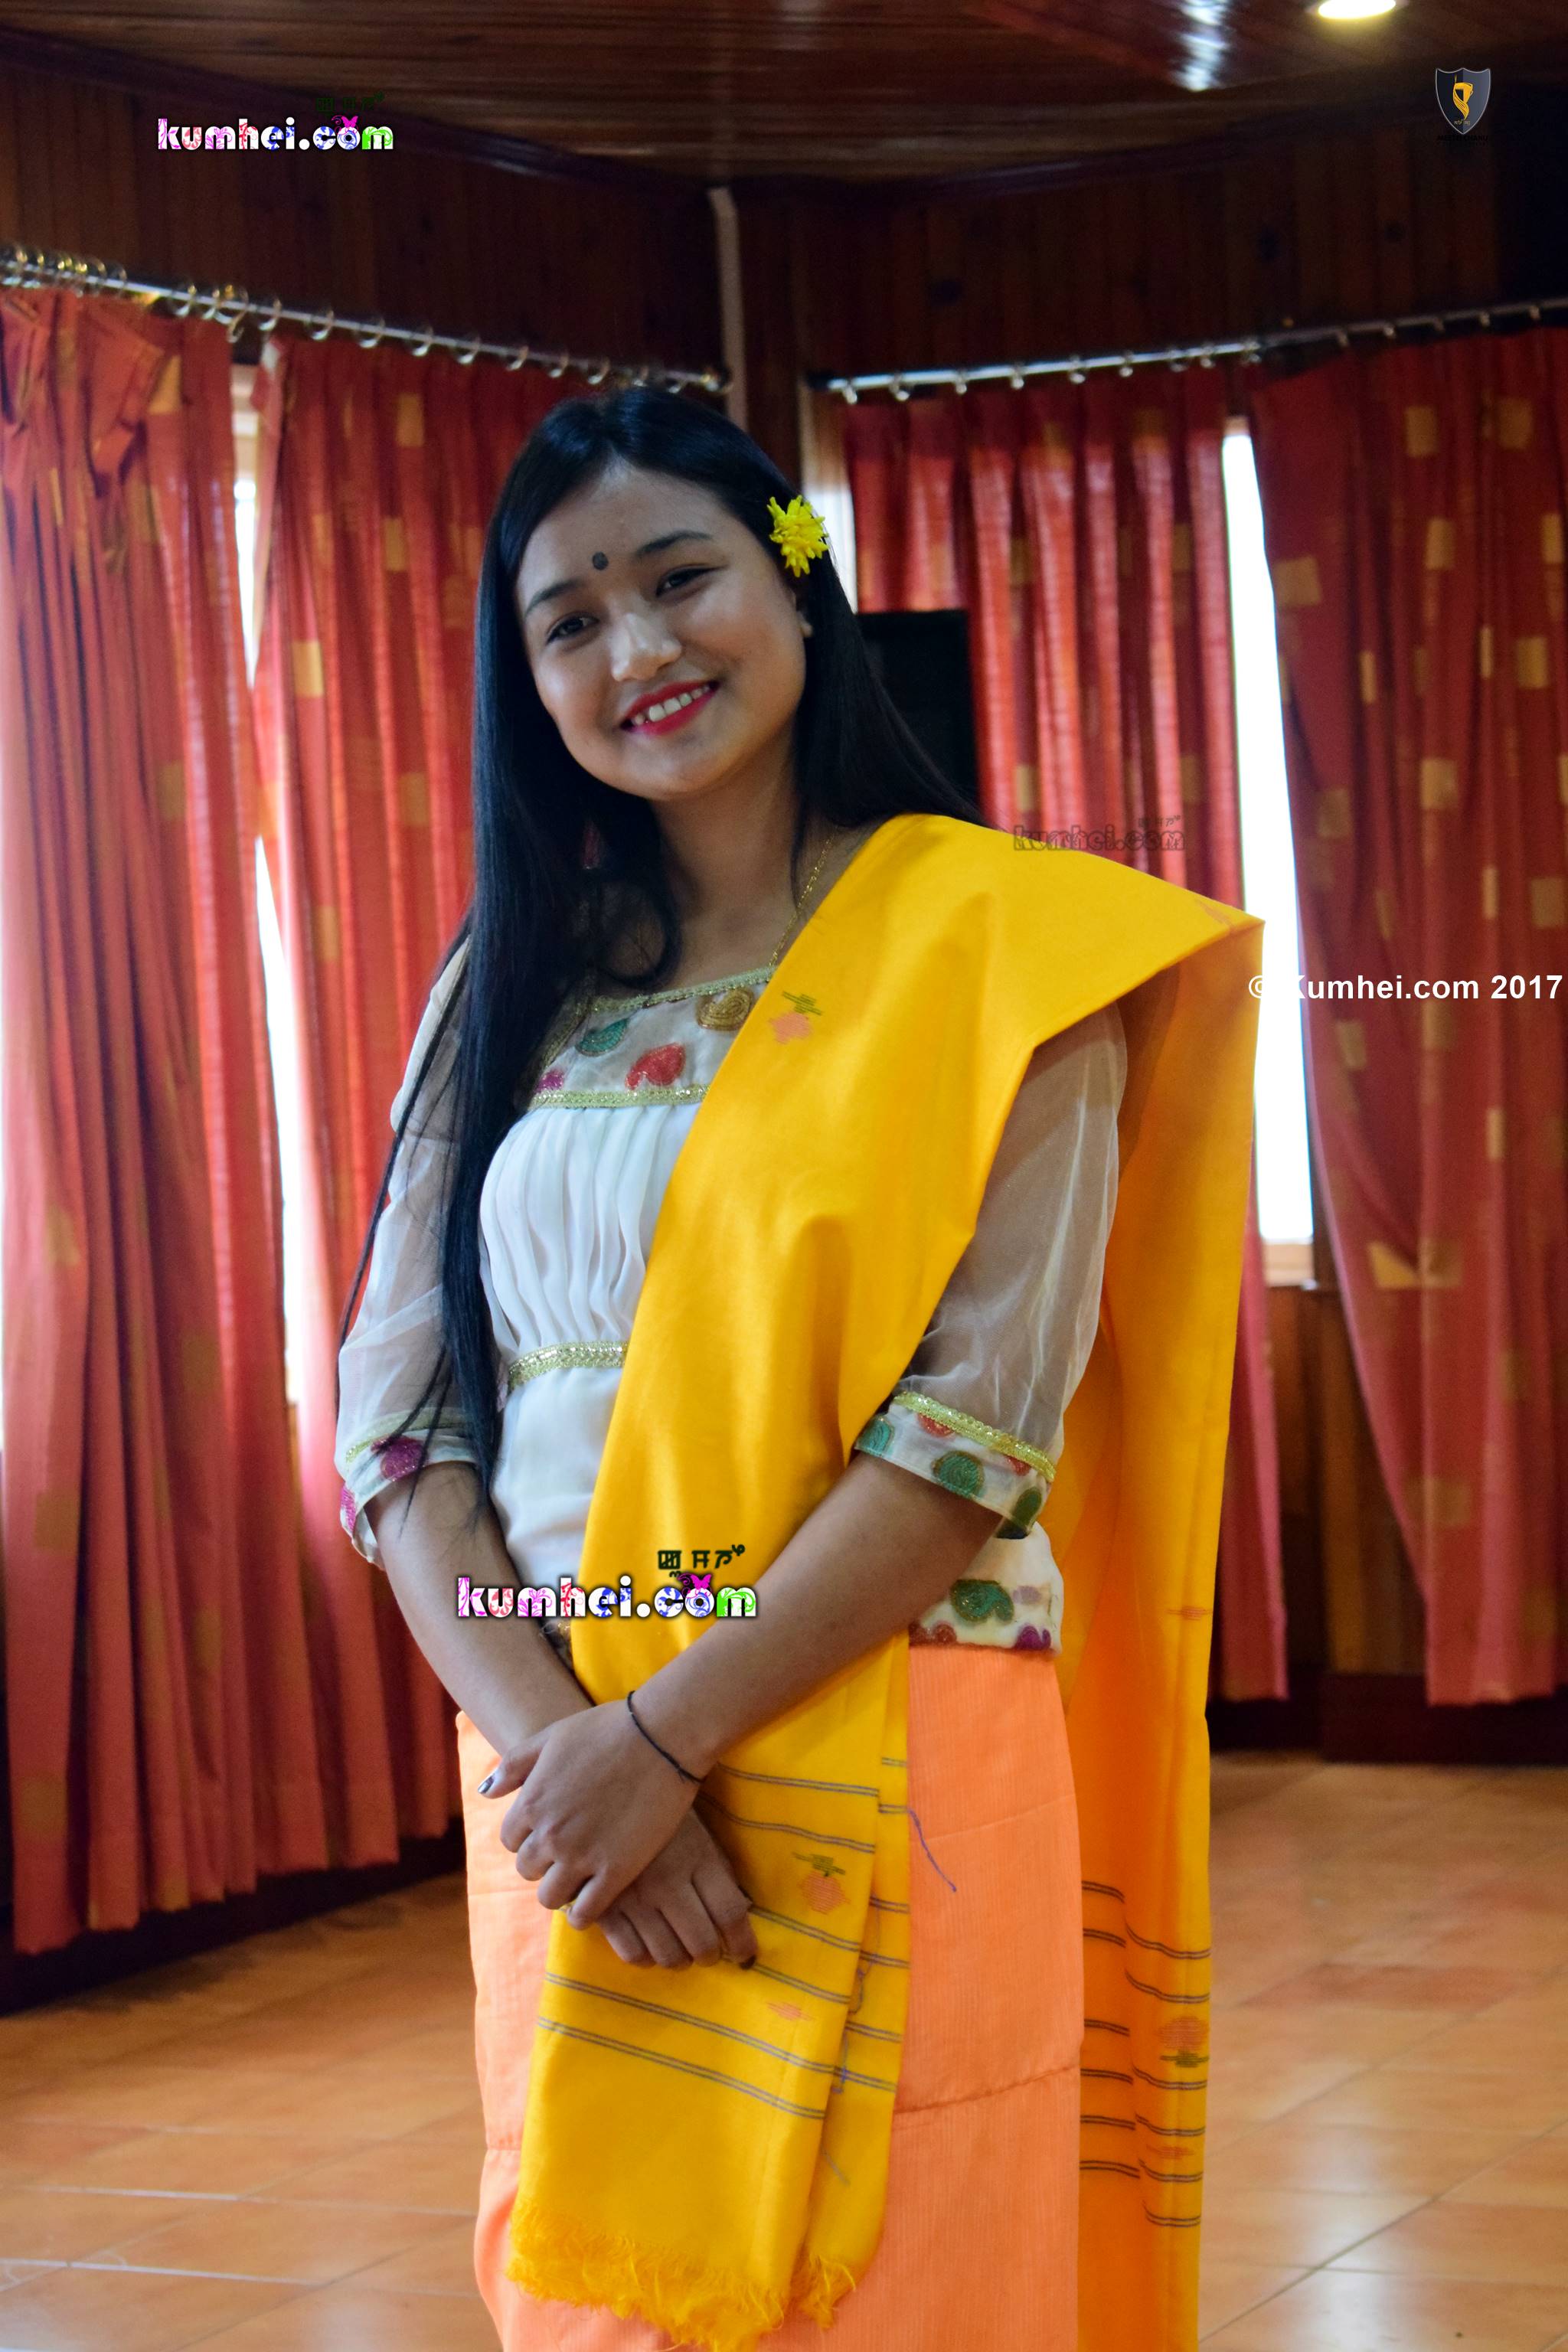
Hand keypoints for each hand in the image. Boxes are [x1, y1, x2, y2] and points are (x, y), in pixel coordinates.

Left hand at [480, 1698, 698, 1924]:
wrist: (660, 1736)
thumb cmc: (606, 1729)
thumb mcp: (550, 1737)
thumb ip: (514, 1765)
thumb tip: (485, 1792)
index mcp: (531, 1803)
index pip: (510, 1841)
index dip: (528, 1837)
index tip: (548, 1832)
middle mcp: (550, 1834)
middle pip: (527, 1870)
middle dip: (543, 1862)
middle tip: (566, 1853)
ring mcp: (582, 1856)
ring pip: (550, 1897)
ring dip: (559, 1889)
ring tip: (578, 1877)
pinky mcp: (615, 1872)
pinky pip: (584, 1913)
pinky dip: (582, 1913)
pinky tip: (592, 1900)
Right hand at [595, 1811, 758, 1969]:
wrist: (610, 1797)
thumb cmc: (666, 1821)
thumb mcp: (702, 1838)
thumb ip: (721, 1877)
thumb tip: (740, 1918)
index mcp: (697, 1858)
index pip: (729, 1913)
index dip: (742, 1942)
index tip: (746, 1956)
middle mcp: (666, 1882)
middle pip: (701, 1942)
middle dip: (710, 1955)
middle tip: (709, 1951)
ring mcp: (633, 1897)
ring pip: (667, 1955)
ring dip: (680, 1960)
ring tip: (680, 1950)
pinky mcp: (603, 1907)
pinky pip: (632, 1954)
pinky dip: (646, 1958)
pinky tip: (650, 1945)